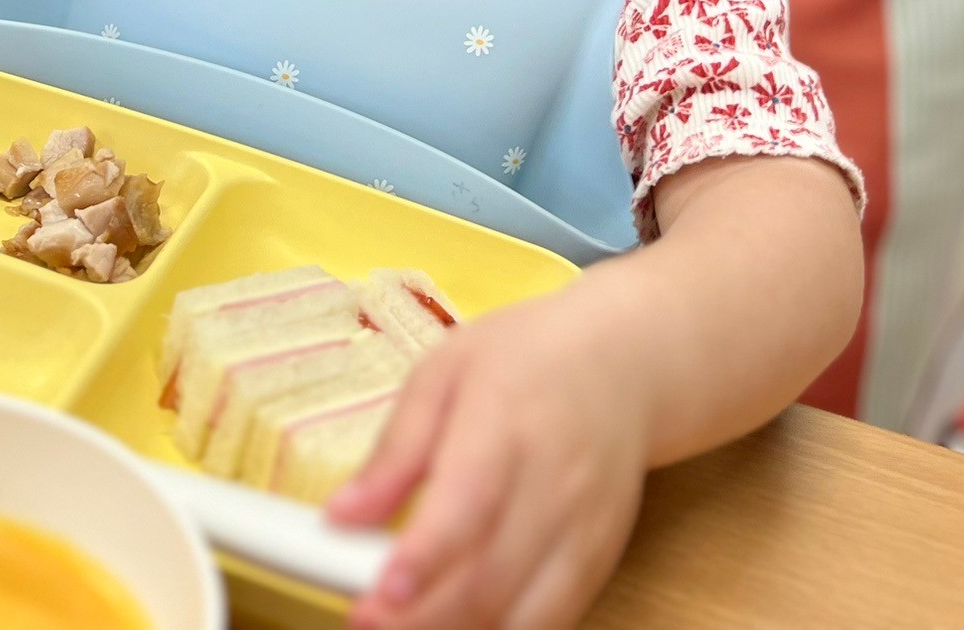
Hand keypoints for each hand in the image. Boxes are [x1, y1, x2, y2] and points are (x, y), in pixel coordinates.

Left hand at [330, 285, 655, 629]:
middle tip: (367, 622)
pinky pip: (554, 620)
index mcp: (506, 422)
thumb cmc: (523, 359)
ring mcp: (585, 529)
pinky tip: (457, 625)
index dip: (424, 558)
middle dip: (424, 617)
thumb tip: (341, 516)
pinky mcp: (600, 560)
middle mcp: (555, 484)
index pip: (469, 502)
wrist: (622, 363)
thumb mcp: (443, 373)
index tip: (376, 595)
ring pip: (526, 614)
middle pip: (492, 576)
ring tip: (404, 629)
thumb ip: (395, 450)